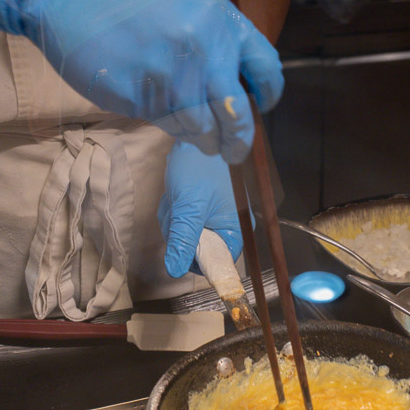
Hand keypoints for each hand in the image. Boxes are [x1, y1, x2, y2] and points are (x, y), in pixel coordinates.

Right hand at [0, 0, 282, 163]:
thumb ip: (217, 37)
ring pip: (200, 128)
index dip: (268, 94)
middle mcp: (202, 49)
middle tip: (233, 151)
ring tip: (194, 134)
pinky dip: (169, 125)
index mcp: (219, 19)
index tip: (261, 106)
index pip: (265, 69)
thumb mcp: (186, 1)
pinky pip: (167, 124)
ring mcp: (171, 76)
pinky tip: (160, 110)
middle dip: (238, 140)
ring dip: (201, 138)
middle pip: (237, 115)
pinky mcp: (141, 97)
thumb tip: (240, 81)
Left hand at [158, 141, 242, 278]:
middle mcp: (227, 227)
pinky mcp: (201, 210)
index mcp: (235, 230)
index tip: (182, 246)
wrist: (195, 139)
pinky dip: (174, 212)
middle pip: (198, 251)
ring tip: (176, 200)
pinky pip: (182, 224)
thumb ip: (183, 240)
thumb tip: (175, 270)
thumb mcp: (189, 208)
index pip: (217, 263)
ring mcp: (213, 218)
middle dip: (180, 234)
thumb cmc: (200, 169)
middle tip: (178, 213)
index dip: (197, 260)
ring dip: (174, 221)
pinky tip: (175, 197)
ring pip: (186, 237)